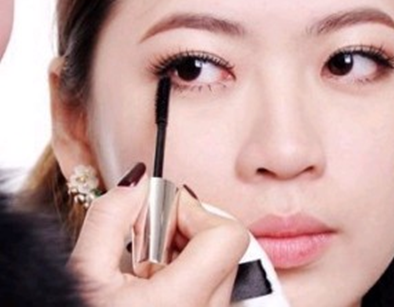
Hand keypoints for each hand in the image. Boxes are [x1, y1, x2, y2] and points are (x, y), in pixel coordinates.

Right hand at [70, 169, 248, 306]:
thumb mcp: (84, 272)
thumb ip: (109, 217)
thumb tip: (138, 179)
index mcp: (181, 303)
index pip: (227, 237)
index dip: (195, 212)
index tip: (161, 213)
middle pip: (223, 244)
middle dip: (184, 226)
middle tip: (144, 239)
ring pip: (217, 261)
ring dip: (181, 247)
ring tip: (141, 265)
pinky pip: (210, 279)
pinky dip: (183, 266)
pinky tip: (148, 279)